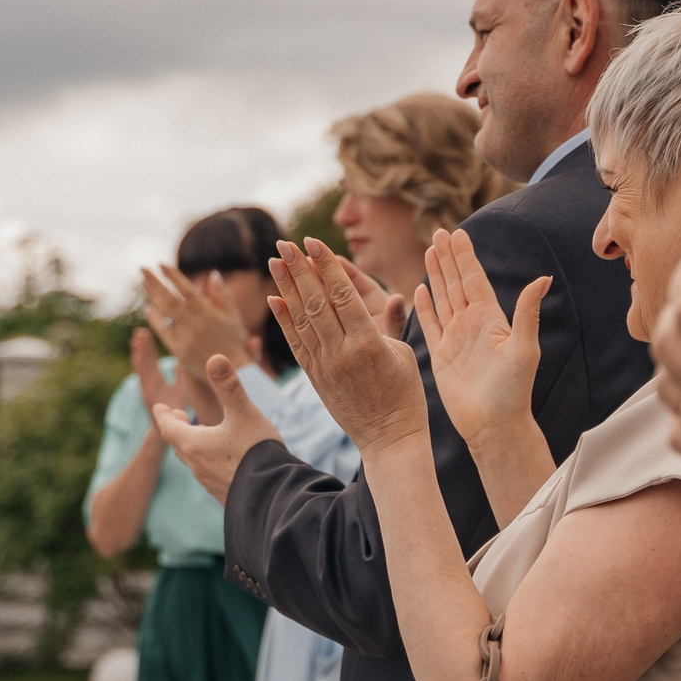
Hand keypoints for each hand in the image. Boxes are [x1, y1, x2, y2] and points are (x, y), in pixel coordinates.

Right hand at [128, 327, 181, 419]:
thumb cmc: (177, 409)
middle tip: (139, 330)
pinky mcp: (147, 395)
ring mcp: (148, 389)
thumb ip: (180, 373)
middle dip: (142, 346)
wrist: (173, 430)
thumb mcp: (181, 387)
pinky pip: (143, 379)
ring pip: (142, 368)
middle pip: (145, 361)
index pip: (152, 359)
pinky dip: (140, 367)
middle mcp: (150, 383)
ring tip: (136, 339)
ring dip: (139, 354)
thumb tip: (183, 357)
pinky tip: (137, 356)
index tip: (145, 331)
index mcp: (157, 379)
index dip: (149, 346)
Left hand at [141, 265, 253, 396]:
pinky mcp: (178, 350)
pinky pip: (163, 332)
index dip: (172, 276)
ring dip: (152, 297)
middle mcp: (194, 323)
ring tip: (143, 283)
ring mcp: (185, 337)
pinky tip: (148, 309)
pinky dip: (155, 320)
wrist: (232, 372)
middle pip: (169, 298)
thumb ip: (222, 294)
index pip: (186, 289)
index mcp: (208, 312)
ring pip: (164, 313)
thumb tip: (212, 274)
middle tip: (142, 268)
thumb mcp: (233, 316)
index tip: (161, 264)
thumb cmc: (234, 342)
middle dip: (155, 282)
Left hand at [150, 353, 281, 503]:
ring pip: (193, 460)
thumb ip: (229, 386)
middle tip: (176, 417)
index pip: (169, 428)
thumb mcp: (244, 413)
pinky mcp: (224, 494)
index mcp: (195, 444)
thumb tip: (215, 357)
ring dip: (191, 444)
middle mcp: (197, 465)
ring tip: (198, 435)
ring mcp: (209, 483)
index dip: (163, 416)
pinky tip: (222, 459)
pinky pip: (208, 473)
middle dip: (175, 428)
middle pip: (179, 444)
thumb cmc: (256, 452)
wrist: (273, 495)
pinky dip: (206, 459)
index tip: (158, 407)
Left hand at [267, 239, 428, 456]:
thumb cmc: (406, 393)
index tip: (312, 242)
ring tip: (275, 261)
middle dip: (299, 270)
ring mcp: (325, 366)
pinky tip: (274, 299)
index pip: (342, 295)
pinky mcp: (315, 378)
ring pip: (301, 320)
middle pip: (316, 303)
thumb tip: (394, 295)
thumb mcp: (403, 354)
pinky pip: (296, 344)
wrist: (388, 438)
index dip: (325, 266)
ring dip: (286, 289)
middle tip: (285, 242)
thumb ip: (388, 323)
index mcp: (368, 343)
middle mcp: (342, 352)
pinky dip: (284, 321)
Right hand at [413, 229, 546, 447]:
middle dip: (448, 258)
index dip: (465, 256)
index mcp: (490, 319)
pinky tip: (419, 290)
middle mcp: (472, 325)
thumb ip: (528, 312)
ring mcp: (456, 340)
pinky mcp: (441, 357)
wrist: (494, 426)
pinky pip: (430, 326)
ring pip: (443, 299)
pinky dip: (424, 307)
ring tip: (429, 252)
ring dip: (436, 275)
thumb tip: (544, 278)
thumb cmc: (513, 391)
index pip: (474, 279)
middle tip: (438, 232)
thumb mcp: (524, 349)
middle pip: (456, 283)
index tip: (457, 233)